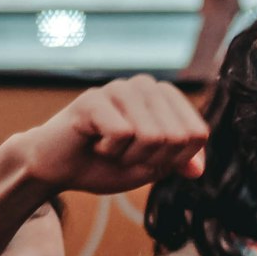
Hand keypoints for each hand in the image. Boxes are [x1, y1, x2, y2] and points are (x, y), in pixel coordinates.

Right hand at [14, 75, 206, 194]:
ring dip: (130, 157)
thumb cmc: (105, 164)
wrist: (58, 168)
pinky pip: (122, 134)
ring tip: (110, 149)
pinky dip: (110, 151)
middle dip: (152, 160)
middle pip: (177, 137)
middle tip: (124, 155)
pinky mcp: (93, 97)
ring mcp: (120, 88)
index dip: (176, 160)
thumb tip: (198, 171)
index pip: (197, 134)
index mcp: (165, 97)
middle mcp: (146, 85)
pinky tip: (94, 143)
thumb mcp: (151, 167)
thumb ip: (178, 162)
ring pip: (153, 136)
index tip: (149, 159)